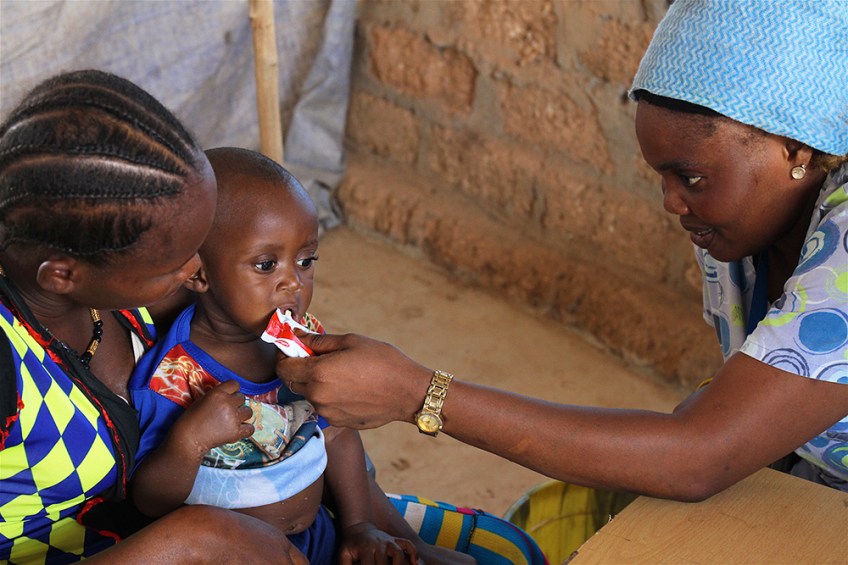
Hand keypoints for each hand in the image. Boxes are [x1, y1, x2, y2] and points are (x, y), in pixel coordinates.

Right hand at [169, 379, 253, 457]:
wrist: (188, 439)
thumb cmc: (191, 419)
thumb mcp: (202, 400)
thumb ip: (217, 395)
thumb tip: (229, 394)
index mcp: (218, 393)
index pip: (235, 384)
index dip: (233, 390)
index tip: (230, 395)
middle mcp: (228, 403)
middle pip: (242, 398)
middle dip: (236, 403)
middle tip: (228, 411)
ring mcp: (233, 418)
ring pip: (249, 411)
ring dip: (242, 415)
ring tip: (233, 420)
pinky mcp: (236, 432)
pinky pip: (250, 428)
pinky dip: (246, 429)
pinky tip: (239, 430)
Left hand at [277, 333, 432, 428]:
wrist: (408, 391)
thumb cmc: (383, 361)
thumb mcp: (351, 341)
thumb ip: (318, 341)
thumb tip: (296, 335)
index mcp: (318, 373)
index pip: (283, 367)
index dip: (285, 355)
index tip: (294, 348)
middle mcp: (318, 396)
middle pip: (292, 382)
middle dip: (298, 369)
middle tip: (317, 359)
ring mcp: (327, 412)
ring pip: (309, 395)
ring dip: (315, 383)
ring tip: (340, 373)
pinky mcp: (338, 421)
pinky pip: (324, 406)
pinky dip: (329, 396)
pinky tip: (350, 388)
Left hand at [336, 522, 418, 564]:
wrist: (357, 526)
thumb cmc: (350, 544)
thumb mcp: (343, 554)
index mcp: (366, 548)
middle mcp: (379, 544)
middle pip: (384, 564)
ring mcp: (388, 541)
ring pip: (398, 554)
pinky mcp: (395, 540)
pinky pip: (407, 544)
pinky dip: (413, 552)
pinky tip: (415, 563)